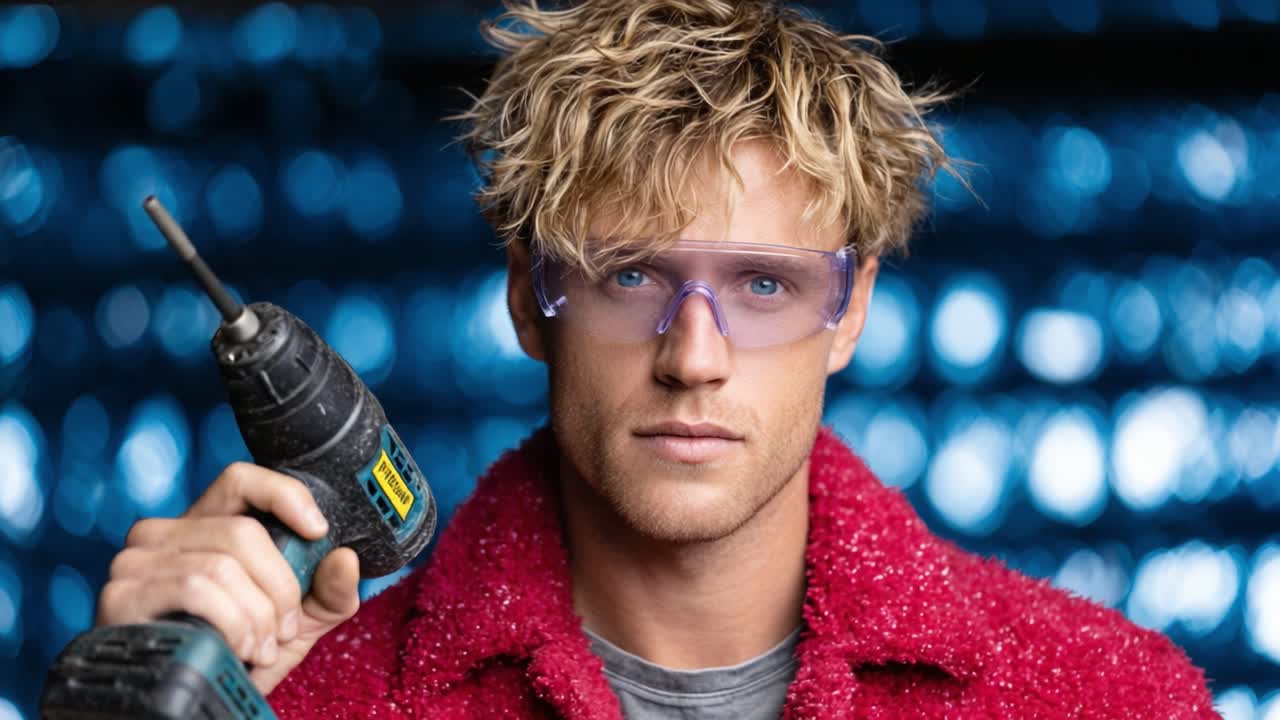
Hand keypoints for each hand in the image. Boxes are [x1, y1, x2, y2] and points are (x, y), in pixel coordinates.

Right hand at [95, 462, 361, 694]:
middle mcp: (164, 533)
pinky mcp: (122, 594)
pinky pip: (195, 589)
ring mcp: (137, 561)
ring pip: (221, 566)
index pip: (241, 479)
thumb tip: (346, 559)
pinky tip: (237, 649)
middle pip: (242, 532)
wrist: (193, 700)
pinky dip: (230, 622)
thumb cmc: (239, 653)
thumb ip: (328, 591)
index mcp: (204, 525)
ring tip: (261, 646)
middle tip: (284, 628)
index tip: (318, 530)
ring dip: (256, 615)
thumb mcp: (296, 621)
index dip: (284, 495)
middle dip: (279, 587)